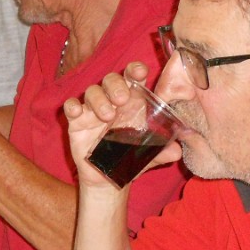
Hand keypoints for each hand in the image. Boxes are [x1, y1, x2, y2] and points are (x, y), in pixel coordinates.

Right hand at [62, 62, 181, 188]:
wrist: (108, 179)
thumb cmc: (130, 158)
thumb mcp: (148, 156)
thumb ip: (162, 151)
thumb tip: (177, 150)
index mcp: (132, 102)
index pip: (133, 77)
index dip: (135, 70)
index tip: (140, 72)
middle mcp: (112, 101)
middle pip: (112, 80)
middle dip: (116, 85)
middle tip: (122, 99)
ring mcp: (93, 110)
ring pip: (92, 91)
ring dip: (99, 99)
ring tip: (107, 116)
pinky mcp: (77, 121)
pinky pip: (71, 106)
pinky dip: (72, 106)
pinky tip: (77, 112)